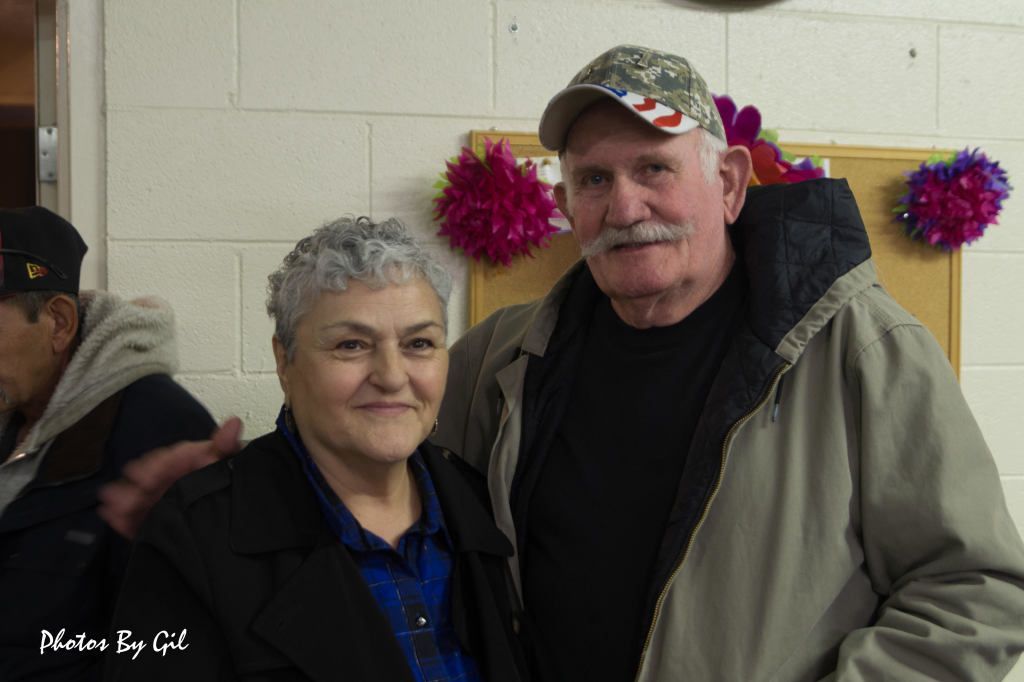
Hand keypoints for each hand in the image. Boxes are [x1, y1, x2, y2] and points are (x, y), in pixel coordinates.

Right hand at [98, 417, 243, 538]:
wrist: (229, 513)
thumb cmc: (224, 477)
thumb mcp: (226, 461)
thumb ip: (226, 446)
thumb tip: (234, 422)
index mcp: (185, 461)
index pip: (169, 458)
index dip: (156, 466)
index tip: (145, 477)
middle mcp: (168, 477)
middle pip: (148, 477)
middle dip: (135, 484)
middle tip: (124, 494)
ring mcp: (158, 498)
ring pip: (137, 496)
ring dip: (124, 498)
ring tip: (112, 504)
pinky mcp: (151, 518)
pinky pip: (135, 518)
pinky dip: (122, 518)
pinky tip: (110, 516)